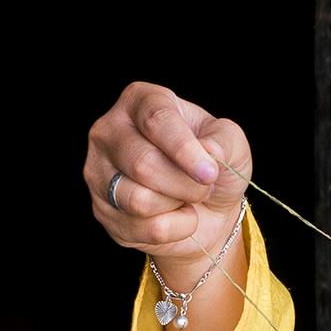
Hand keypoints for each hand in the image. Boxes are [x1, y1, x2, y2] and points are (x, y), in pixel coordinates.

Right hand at [85, 81, 252, 286]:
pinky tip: (174, 216)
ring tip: (186, 198)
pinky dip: (173, 229)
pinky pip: (141, 228)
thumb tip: (208, 152)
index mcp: (141, 101)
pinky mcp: (101, 209)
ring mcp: (98, 171)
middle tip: (204, 186)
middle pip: (143, 164)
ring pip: (139, 200)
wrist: (206, 210)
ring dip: (178, 206)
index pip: (156, 120)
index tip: (209, 172)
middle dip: (186, 185)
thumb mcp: (232, 144)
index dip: (184, 150)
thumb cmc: (213, 166)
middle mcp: (110, 131)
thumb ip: (226, 140)